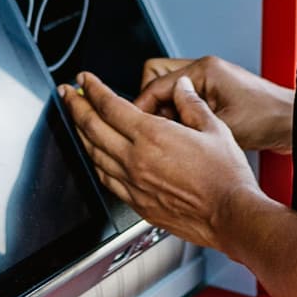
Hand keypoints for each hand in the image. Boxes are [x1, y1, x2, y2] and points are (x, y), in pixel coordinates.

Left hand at [60, 71, 258, 251]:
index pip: (109, 105)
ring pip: (94, 155)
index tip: (83, 80)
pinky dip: (95, 163)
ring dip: (80, 134)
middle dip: (75, 106)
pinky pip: (106, 179)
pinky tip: (95, 157)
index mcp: (152, 135)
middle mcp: (136, 159)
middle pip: (92, 128)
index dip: (92, 89)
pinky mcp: (138, 203)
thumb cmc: (225, 177)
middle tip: (66, 94)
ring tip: (75, 120)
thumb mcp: (214, 128)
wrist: (230, 215)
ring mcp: (134, 183)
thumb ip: (191, 104)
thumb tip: (181, 87)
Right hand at [136, 56, 294, 153]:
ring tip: (171, 134)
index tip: (135, 124)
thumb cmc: (269, 118)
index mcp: (203, 69)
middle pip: (157, 82)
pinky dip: (180, 117)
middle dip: (152, 106)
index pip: (155, 83)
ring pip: (170, 94)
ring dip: (167, 113)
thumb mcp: (222, 124)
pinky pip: (185, 102)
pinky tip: (185, 135)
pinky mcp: (216, 96)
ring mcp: (210, 83)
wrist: (294, 123)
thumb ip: (187, 121)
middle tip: (154, 129)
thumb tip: (159, 128)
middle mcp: (205, 71)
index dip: (142, 107)